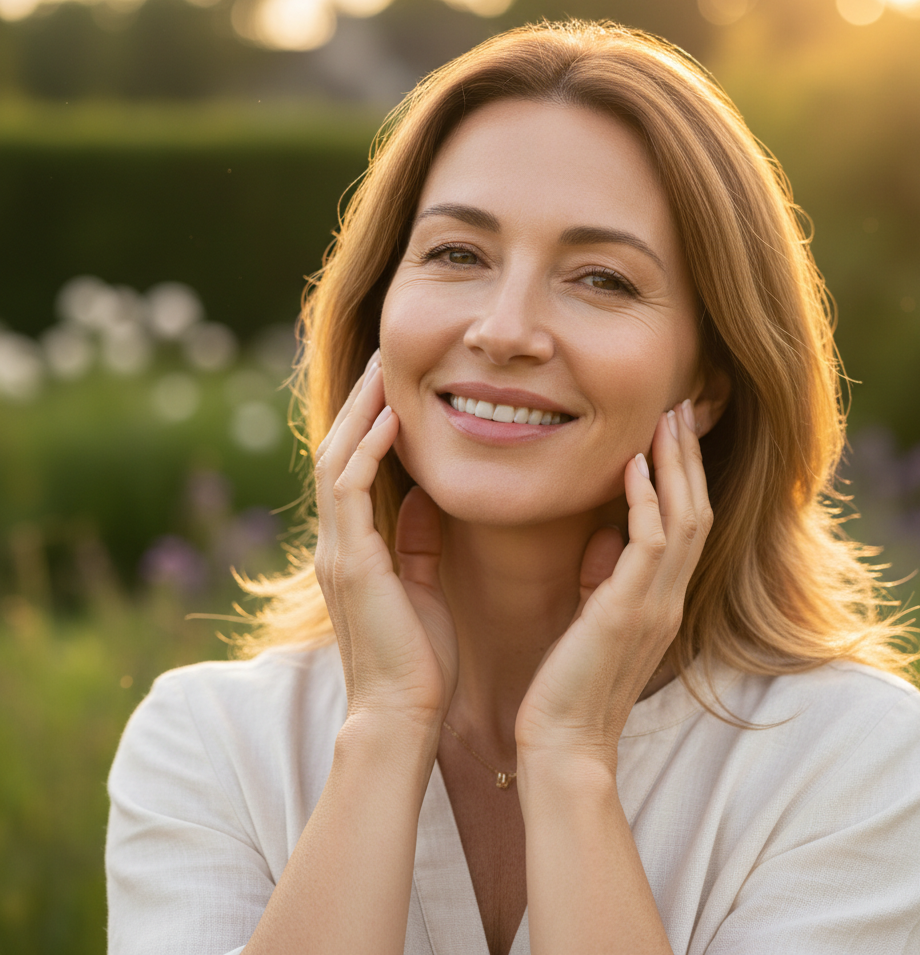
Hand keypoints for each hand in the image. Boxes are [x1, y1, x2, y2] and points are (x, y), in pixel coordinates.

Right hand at [313, 354, 457, 728]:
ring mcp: (338, 553)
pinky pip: (350, 490)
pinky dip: (368, 450)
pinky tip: (391, 418)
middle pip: (337, 454)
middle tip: (385, 360)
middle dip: (361, 404)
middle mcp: (336, 546)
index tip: (394, 388)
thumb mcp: (421, 587)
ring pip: (337, 462)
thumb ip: (417, 541)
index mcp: (353, 552)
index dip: (367, 426)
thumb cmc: (419, 661)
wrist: (401, 716)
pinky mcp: (353, 563)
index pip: (351, 472)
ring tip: (385, 370)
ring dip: (361, 413)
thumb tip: (425, 497)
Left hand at [515, 400, 711, 769]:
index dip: (684, 476)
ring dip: (676, 465)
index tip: (671, 432)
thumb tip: (605, 537)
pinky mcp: (629, 611)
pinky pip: (649, 543)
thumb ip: (606, 580)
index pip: (685, 524)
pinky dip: (645, 499)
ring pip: (683, 518)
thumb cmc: (569, 685)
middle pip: (695, 510)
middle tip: (680, 407)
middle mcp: (668, 598)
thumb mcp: (594, 622)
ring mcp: (655, 605)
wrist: (564, 746)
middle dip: (688, 457)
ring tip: (666, 418)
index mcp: (660, 600)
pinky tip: (633, 464)